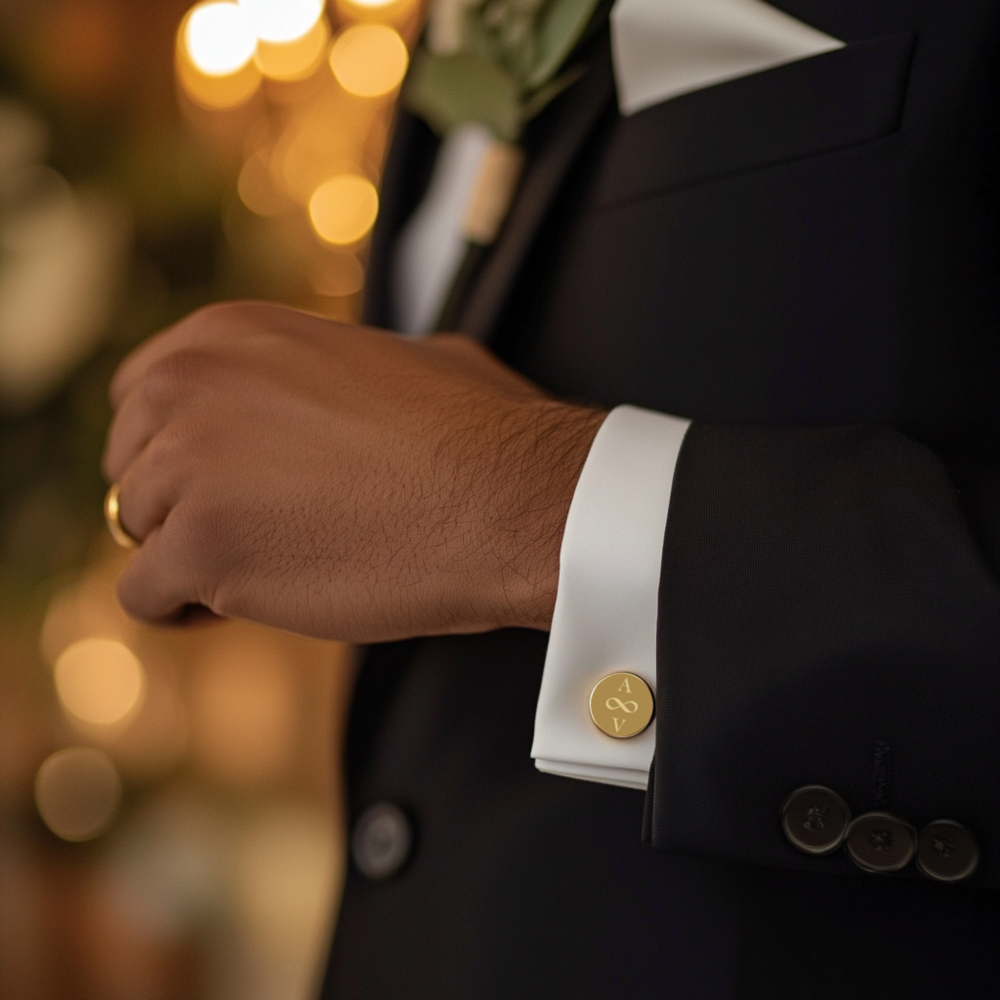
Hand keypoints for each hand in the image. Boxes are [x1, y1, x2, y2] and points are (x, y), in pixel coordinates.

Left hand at [102, 302, 605, 641]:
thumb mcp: (393, 357)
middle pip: (132, 465)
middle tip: (250, 531)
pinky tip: (244, 605)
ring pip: (137, 530)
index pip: (141, 394)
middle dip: (180, 503)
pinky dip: (187, 611)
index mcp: (229, 335)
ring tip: (266, 569)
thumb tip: (332, 391)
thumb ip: (326, 372)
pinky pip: (144, 596)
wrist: (509, 498)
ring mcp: (187, 467)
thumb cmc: (474, 431)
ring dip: (191, 556)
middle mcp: (190, 387)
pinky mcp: (199, 548)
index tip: (214, 482)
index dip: (174, 447)